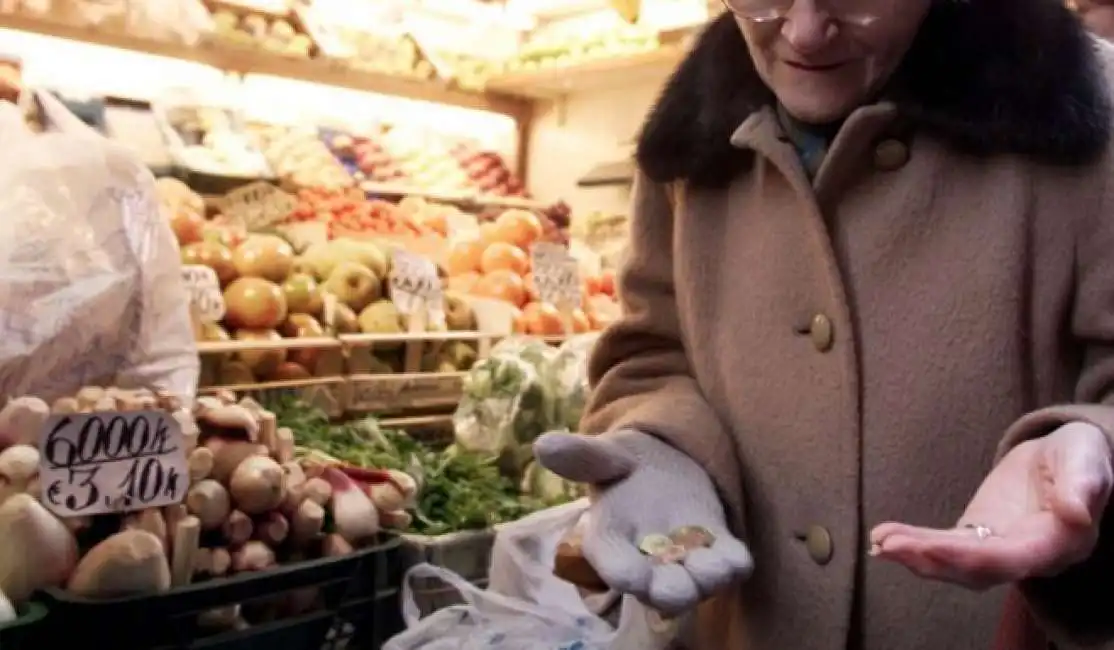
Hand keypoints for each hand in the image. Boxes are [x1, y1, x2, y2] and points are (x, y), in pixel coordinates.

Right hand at [534, 429, 752, 615]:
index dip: (622, 573)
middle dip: (669, 591)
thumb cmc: (626, 464)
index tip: (632, 578)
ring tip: (714, 569)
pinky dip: (734, 564)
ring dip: (706, 580)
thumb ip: (582, 456)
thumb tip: (543, 443)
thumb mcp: (608, 453)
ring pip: (695, 582)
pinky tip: (739, 558)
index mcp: (610, 540)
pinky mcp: (716, 548)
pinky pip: (728, 564)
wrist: (664, 466)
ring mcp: (684, 559)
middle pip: (657, 588)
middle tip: (679, 588)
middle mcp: (646, 560)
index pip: (612, 564)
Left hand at [870, 422, 1112, 588]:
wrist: (1068, 458)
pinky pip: (946, 549)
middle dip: (932, 559)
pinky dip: (915, 547)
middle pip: (977, 569)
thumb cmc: (1080, 455)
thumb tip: (1077, 514)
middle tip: (888, 545)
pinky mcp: (979, 538)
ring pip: (956, 565)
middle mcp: (1028, 558)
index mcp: (1058, 543)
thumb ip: (1083, 485)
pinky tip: (882, 540)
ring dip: (916, 556)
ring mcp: (1000, 550)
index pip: (1014, 559)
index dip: (972, 557)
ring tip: (879, 542)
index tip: (933, 547)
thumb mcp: (1086, 459)